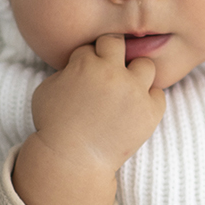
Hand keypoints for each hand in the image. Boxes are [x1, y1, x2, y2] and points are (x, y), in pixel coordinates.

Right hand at [30, 34, 165, 173]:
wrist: (72, 161)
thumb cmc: (54, 125)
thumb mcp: (47, 89)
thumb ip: (67, 68)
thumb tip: (84, 59)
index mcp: (86, 64)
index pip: (92, 46)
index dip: (86, 59)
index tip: (83, 77)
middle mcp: (114, 74)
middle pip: (119, 43)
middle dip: (110, 54)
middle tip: (104, 74)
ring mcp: (134, 93)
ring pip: (146, 65)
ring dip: (135, 74)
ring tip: (123, 90)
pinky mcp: (150, 112)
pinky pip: (158, 94)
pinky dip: (147, 100)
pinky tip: (133, 109)